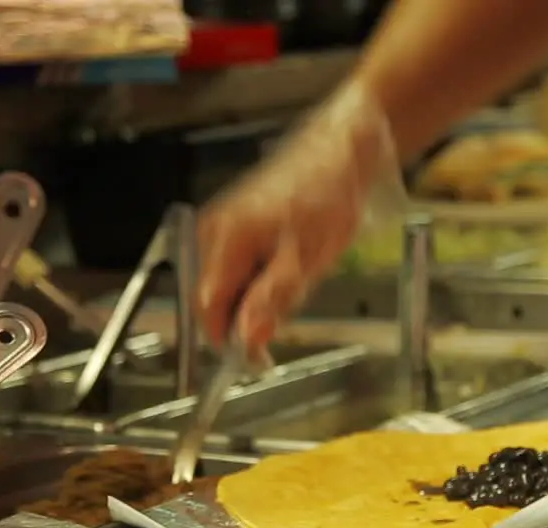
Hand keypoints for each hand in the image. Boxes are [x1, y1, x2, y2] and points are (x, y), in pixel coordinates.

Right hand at [196, 83, 406, 358]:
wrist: (340, 148)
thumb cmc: (326, 195)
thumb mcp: (306, 257)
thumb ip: (272, 299)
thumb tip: (246, 339)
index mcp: (224, 242)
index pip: (207, 311)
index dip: (229, 342)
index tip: (259, 360)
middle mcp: (212, 233)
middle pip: (216, 299)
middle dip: (249, 316)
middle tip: (292, 307)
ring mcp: (223, 225)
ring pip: (232, 284)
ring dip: (260, 295)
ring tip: (299, 275)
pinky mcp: (237, 222)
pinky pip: (242, 266)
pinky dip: (264, 275)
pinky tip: (293, 260)